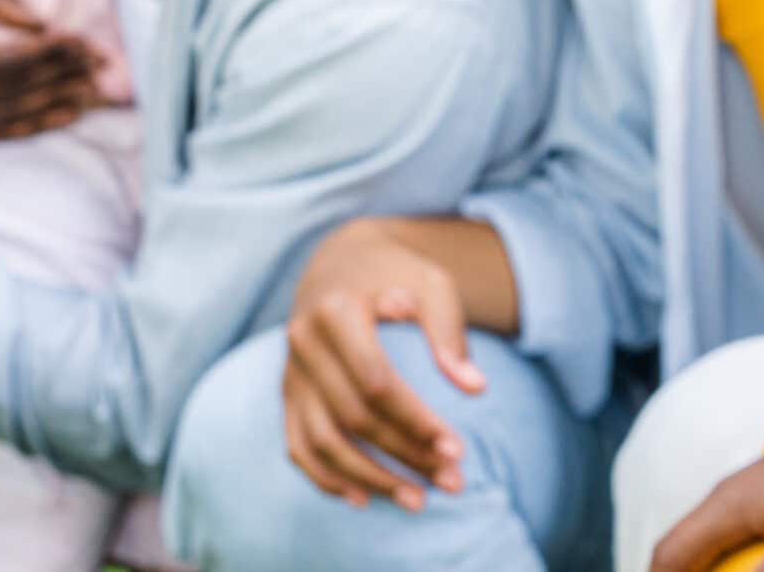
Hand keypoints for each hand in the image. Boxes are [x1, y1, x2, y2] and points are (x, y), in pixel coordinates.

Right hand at [0, 0, 96, 143]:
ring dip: (56, 103)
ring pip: (9, 116)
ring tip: (93, 91)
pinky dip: (32, 124)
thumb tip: (43, 26)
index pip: (7, 61)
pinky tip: (63, 116)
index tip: (84, 41)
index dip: (50, 54)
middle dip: (62, 76)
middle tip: (101, 65)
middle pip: (14, 90)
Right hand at [282, 220, 482, 511]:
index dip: (416, 420)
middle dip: (404, 455)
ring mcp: (292, 372)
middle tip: (452, 482)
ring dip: (370, 479)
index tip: (457, 449)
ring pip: (323, 441)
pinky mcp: (288, 393)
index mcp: (336, 311)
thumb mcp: (431, 283)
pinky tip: (363, 499)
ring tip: (417, 501)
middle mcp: (303, 342)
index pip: (376, 382)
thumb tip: (475, 388)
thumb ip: (449, 331)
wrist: (344, 262)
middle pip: (353, 416)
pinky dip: (327, 478)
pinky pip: (299, 446)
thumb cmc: (397, 273)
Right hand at [650, 459, 763, 571]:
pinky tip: (724, 570)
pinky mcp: (753, 497)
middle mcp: (722, 499)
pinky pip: (714, 533)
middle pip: (676, 547)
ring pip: (694, 539)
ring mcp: (736, 495)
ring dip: (689, 568)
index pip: (670, 554)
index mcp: (729, 508)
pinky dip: (708, 559)